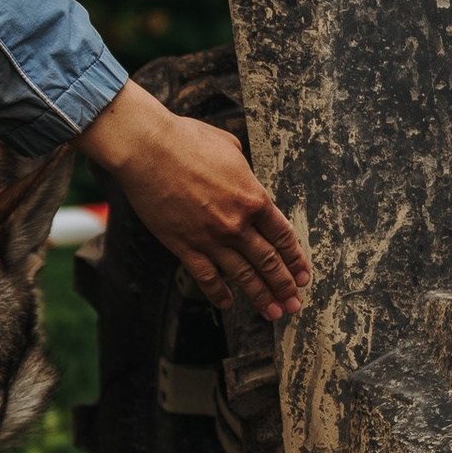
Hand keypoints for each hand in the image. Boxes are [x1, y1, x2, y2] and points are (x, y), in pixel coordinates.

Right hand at [80, 80, 309, 324]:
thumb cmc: (187, 140)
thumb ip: (244, 170)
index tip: (303, 275)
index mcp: (253, 198)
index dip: (296, 259)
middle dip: (284, 286)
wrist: (148, 149)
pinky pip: (207, 277)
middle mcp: (237, 224)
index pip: (283, 236)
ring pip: (243, 276)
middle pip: (268, 262)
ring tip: (274, 312)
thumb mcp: (230, 148)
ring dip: (260, 297)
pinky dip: (219, 294)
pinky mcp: (184, 246)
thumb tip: (245, 175)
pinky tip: (228, 304)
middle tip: (294, 303)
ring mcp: (211, 238)